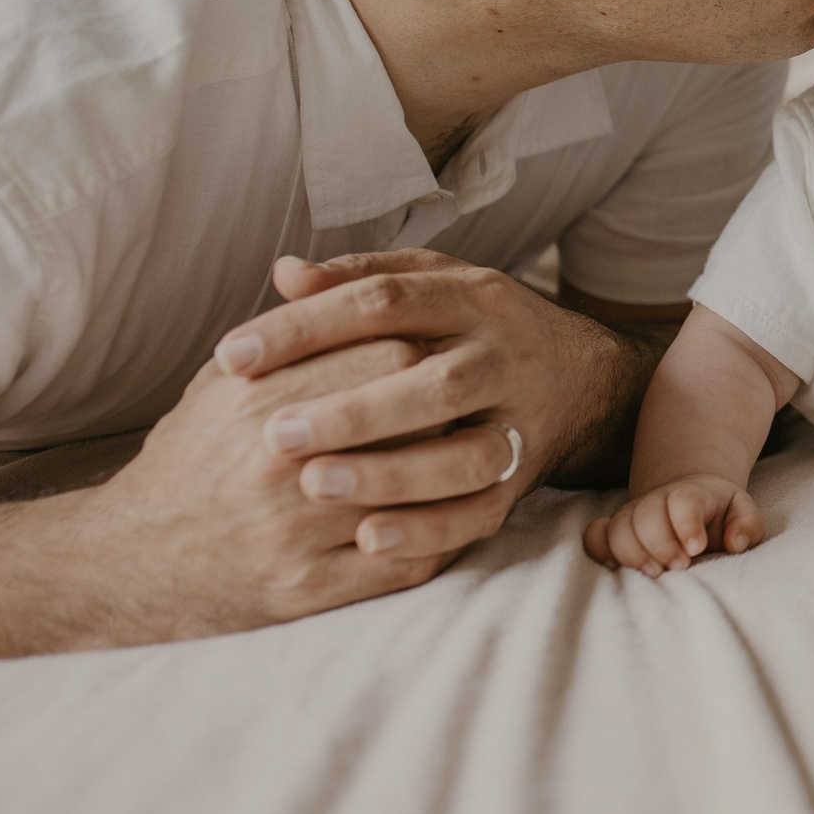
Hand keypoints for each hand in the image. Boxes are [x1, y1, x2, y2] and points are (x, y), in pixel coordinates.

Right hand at [77, 342, 516, 642]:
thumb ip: (281, 335)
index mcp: (261, 406)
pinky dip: (441, 536)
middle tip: (480, 397)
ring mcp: (294, 535)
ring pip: (417, 494)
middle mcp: (278, 469)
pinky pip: (403, 563)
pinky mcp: (306, 591)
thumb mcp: (220, 387)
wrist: (129, 562)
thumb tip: (318, 273)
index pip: (384, 355)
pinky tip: (457, 513)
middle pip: (410, 419)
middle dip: (450, 406)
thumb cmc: (189, 459)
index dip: (422, 347)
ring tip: (492, 450)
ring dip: (462, 472)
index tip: (439, 346)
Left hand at [209, 250, 629, 556]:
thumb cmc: (473, 329)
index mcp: (469, 297)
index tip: (233, 356)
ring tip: (313, 486)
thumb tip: (285, 273)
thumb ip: (359, 278)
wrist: (581, 379)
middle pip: (433, 380)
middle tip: (272, 434)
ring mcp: (520, 420)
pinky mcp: (522, 477)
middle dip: (353, 409)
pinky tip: (367, 540)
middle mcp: (502, 355)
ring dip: (391, 473)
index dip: (307, 326)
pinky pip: (481, 512)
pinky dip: (428, 530)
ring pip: (466, 452)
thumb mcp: (429, 285)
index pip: (384, 301)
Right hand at [584, 475, 765, 574]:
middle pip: (646, 513)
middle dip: (661, 544)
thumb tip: (736, 542)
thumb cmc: (720, 516)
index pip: (684, 500)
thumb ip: (747, 525)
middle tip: (681, 567)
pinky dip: (599, 550)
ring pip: (619, 526)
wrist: (691, 504)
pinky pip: (594, 535)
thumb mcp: (743, 514)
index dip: (686, 523)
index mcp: (692, 494)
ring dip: (632, 553)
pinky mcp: (615, 530)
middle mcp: (657, 501)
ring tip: (654, 574)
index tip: (696, 548)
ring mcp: (633, 514)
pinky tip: (617, 568)